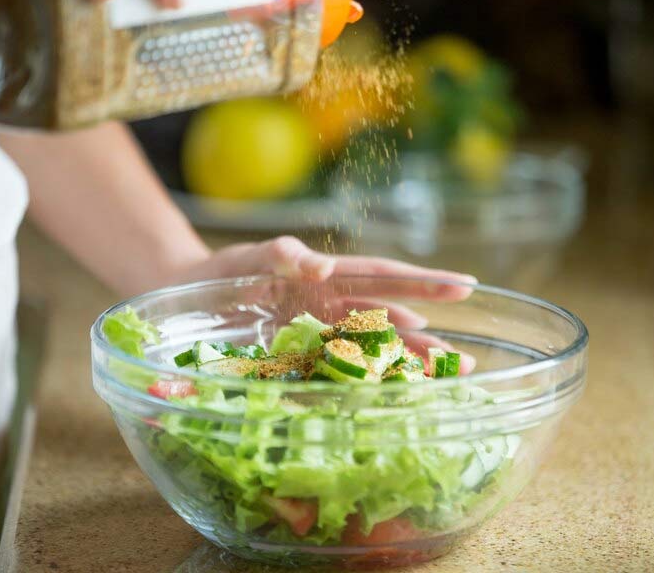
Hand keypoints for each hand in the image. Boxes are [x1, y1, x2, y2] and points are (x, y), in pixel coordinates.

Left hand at [171, 236, 477, 373]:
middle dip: (428, 338)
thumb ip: (280, 255)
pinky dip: (367, 386)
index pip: (384, 277)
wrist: (187, 299)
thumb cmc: (224, 271)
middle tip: (467, 358)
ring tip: (442, 380)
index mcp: (328, 278)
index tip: (464, 285)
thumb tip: (318, 264)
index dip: (424, 281)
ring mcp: (320, 338)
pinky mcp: (300, 363)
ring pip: (373, 352)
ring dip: (406, 365)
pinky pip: (340, 375)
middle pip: (390, 321)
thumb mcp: (250, 257)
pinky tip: (392, 397)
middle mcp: (332, 309)